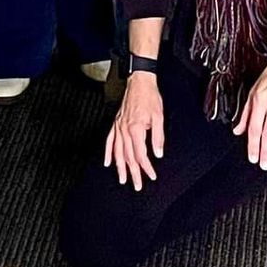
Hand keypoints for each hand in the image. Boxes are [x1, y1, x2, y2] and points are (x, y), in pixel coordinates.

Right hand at [104, 69, 165, 189]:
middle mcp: (124, 130)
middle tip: (136, 186)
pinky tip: (108, 162)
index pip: (141, 154)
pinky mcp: (115, 123)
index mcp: (136, 128)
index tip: (151, 175)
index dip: (146, 167)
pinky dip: (108, 153)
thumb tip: (158, 153)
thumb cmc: (149, 97)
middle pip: (128, 156)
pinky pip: (109, 141)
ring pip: (118, 152)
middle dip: (133, 173)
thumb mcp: (159, 116)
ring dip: (120, 167)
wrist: (139, 81)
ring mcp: (118, 127)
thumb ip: (158, 137)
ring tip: (123, 179)